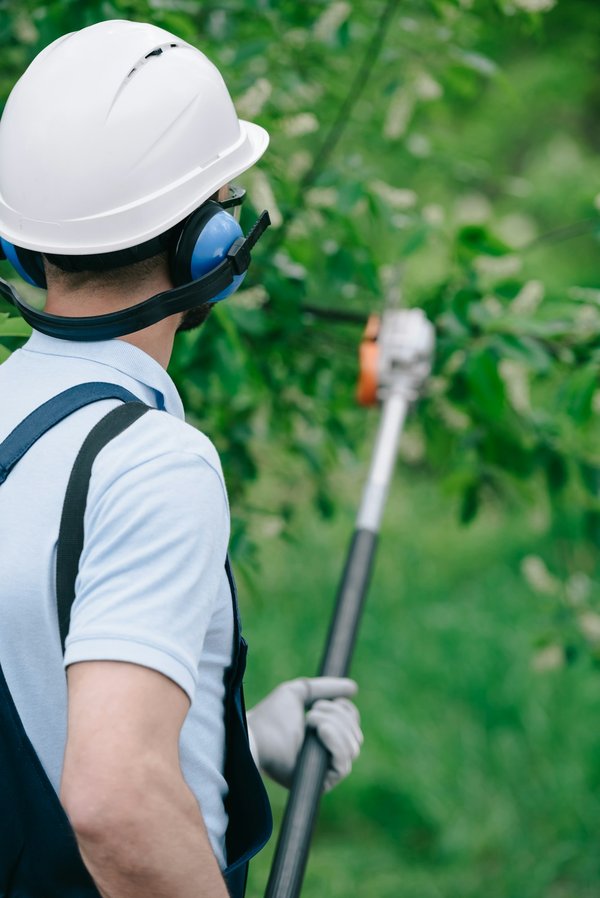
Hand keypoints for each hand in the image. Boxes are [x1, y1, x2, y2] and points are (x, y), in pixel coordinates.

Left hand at [246, 677, 362, 790]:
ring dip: (333, 725)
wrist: (255, 736)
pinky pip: (344, 765)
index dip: (345, 710)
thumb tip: (353, 688)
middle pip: (355, 734)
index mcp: (324, 735)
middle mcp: (327, 755)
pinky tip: (321, 731)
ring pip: (352, 746)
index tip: (323, 703)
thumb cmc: (270, 717)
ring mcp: (325, 770)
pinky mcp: (321, 784)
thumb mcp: (298, 693)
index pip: (352, 724)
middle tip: (311, 712)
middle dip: (337, 715)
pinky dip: (336, 742)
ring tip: (310, 720)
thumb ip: (324, 688)